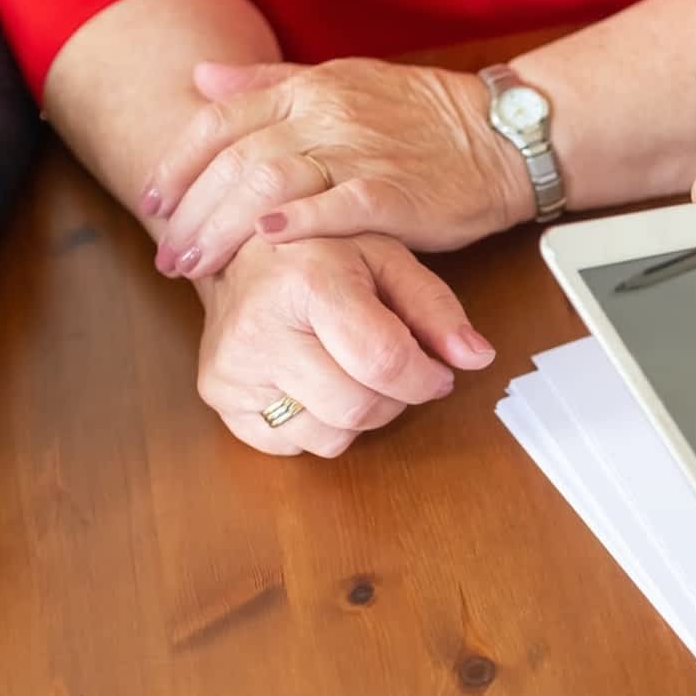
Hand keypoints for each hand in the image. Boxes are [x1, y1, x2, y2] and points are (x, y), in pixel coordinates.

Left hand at [142, 59, 532, 281]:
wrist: (498, 135)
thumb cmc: (421, 119)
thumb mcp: (340, 82)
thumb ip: (269, 83)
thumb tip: (203, 81)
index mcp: (305, 88)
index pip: (218, 121)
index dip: (177, 163)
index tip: (152, 203)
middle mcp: (324, 114)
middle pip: (235, 160)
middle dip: (192, 212)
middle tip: (169, 255)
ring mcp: (359, 151)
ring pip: (271, 183)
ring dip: (225, 227)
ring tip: (198, 267)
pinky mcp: (395, 192)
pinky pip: (339, 205)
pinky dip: (300, 223)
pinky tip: (268, 243)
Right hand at [193, 232, 495, 456]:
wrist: (239, 250)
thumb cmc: (320, 253)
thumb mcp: (387, 258)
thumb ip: (436, 308)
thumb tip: (477, 356)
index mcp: (308, 282)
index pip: (384, 361)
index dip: (424, 378)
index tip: (436, 373)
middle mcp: (259, 328)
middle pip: (358, 408)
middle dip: (394, 399)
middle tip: (394, 372)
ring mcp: (232, 367)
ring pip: (329, 436)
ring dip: (359, 416)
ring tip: (351, 372)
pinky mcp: (218, 395)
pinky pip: (292, 444)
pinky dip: (318, 423)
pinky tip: (314, 381)